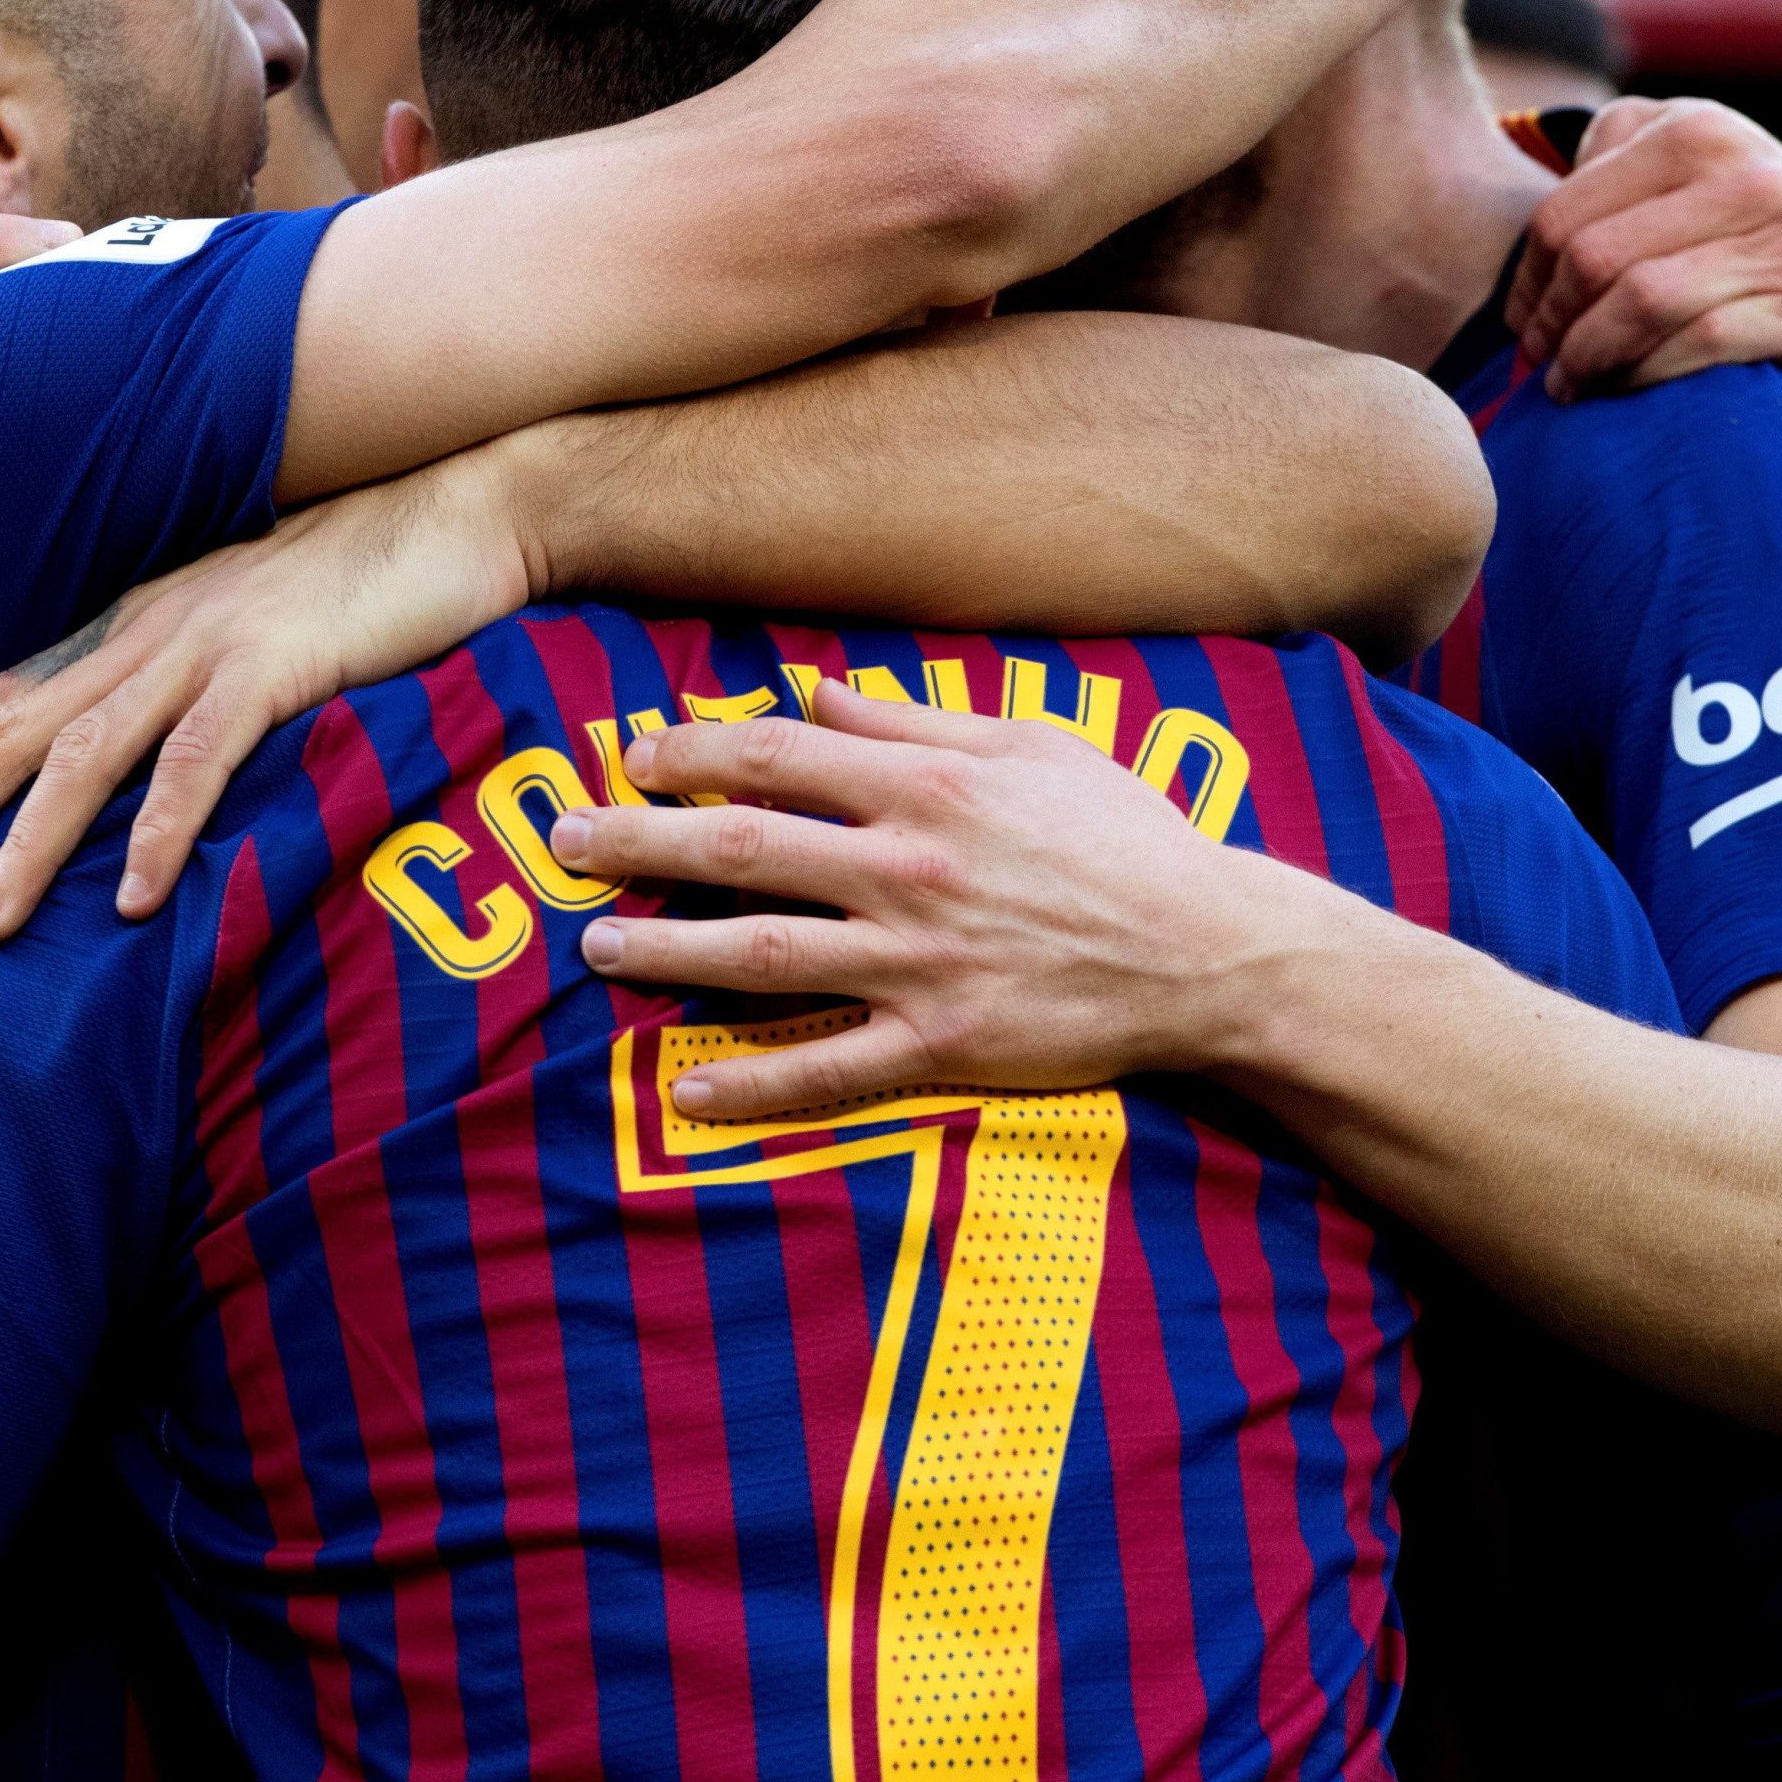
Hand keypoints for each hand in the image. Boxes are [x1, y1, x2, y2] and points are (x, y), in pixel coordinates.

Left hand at [0, 443, 543, 937]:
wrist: (466, 507)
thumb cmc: (376, 578)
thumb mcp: (261, 629)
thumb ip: (201, 684)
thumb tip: (161, 756)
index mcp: (140, 624)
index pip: (9, 696)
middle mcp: (151, 631)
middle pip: (14, 731)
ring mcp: (207, 644)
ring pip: (85, 756)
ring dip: (28, 846)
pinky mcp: (274, 663)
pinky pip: (199, 758)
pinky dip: (159, 830)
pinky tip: (136, 898)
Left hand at [551, 680, 1360, 1116]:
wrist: (1214, 954)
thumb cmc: (1125, 840)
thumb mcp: (1033, 749)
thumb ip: (914, 721)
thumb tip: (815, 690)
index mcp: (932, 788)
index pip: (780, 760)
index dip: (694, 755)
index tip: (633, 757)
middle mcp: (912, 871)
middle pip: (745, 852)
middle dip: (642, 845)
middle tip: (567, 845)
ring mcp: (922, 965)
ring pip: (765, 956)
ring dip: (668, 952)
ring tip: (595, 950)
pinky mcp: (944, 1047)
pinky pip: (827, 1072)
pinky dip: (752, 1086)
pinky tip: (686, 1091)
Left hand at [1506, 96, 1781, 396]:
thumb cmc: (1757, 224)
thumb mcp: (1696, 164)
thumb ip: (1617, 165)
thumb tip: (1531, 245)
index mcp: (1693, 132)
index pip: (1564, 213)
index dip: (1528, 281)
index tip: (1523, 322)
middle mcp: (1739, 173)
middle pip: (1592, 259)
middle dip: (1550, 324)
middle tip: (1540, 363)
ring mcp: (1780, 237)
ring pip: (1637, 302)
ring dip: (1586, 357)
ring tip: (1570, 385)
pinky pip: (1696, 344)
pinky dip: (1643, 375)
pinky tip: (1626, 389)